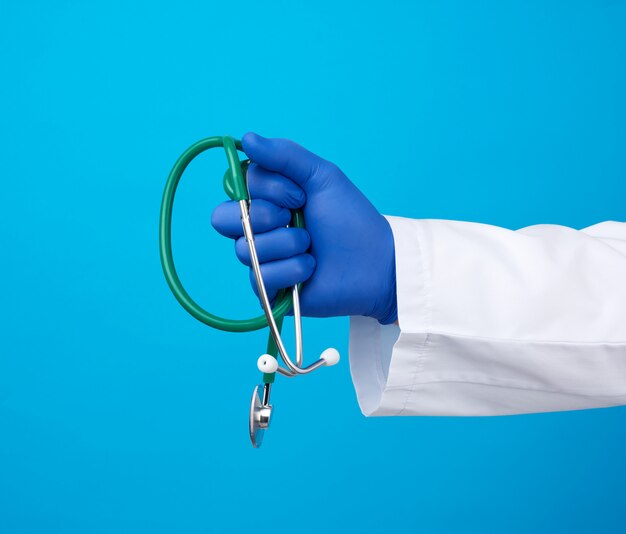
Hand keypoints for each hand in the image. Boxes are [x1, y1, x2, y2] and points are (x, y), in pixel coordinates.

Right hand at [211, 133, 396, 323]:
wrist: (374, 260)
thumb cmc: (350, 218)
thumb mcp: (321, 176)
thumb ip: (284, 155)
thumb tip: (246, 138)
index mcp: (265, 200)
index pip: (238, 187)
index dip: (267, 190)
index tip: (300, 195)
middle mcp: (257, 229)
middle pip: (223, 219)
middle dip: (268, 216)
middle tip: (299, 218)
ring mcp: (261, 260)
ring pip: (246, 249)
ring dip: (288, 244)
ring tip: (312, 247)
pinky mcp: (269, 289)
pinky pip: (261, 277)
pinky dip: (293, 269)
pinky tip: (311, 269)